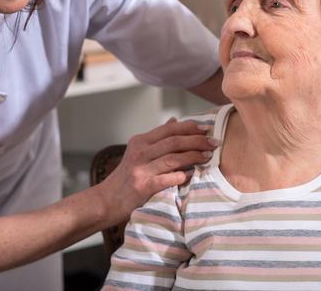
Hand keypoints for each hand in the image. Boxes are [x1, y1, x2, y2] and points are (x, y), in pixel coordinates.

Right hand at [99, 118, 217, 222]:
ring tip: (208, 156)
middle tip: (214, 142)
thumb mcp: (138, 152)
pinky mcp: (143, 187)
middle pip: (174, 141)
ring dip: (194, 156)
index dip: (190, 127)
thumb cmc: (126, 176)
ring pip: (173, 158)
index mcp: (140, 141)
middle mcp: (140, 153)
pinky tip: (192, 175)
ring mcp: (141, 170)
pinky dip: (182, 175)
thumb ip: (157, 138)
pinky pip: (167, 178)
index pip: (169, 129)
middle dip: (197, 140)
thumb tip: (174, 120)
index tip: (206, 129)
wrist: (106, 200)